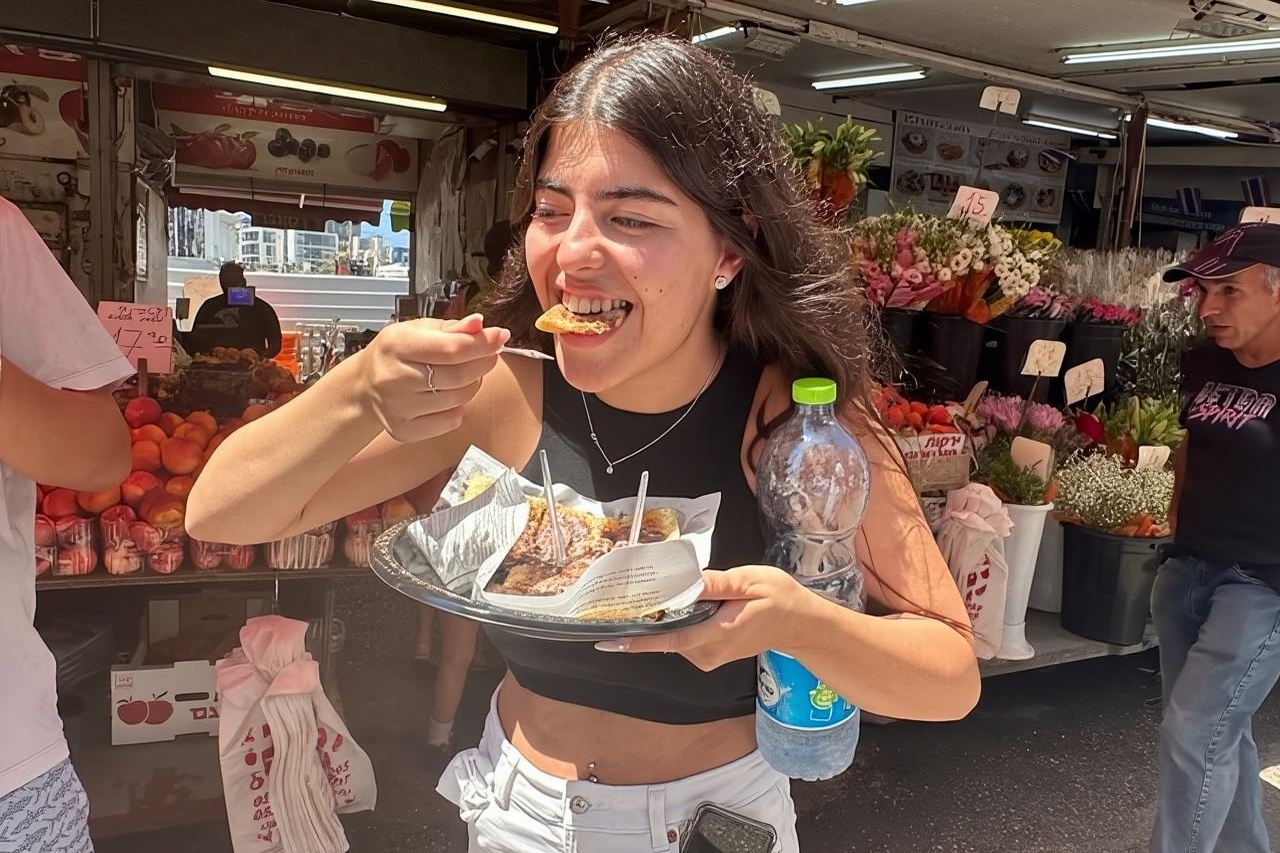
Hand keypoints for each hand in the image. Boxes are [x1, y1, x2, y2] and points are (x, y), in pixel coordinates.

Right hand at [356, 314, 508, 441]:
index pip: (452, 348)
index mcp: (397, 345)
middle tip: (487, 354)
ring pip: (459, 399)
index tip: (500, 336)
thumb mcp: (418, 330)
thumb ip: (453, 328)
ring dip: (471, 385)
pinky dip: (457, 408)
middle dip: (482, 363)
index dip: (483, 343)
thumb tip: (480, 324)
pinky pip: (450, 421)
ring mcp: (398, 407)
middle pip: (459, 375)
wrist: (364, 387)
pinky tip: (447, 396)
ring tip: (462, 374)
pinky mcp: (404, 430)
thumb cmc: (395, 354)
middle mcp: (394, 377)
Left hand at [596, 566, 814, 670]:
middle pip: (667, 637)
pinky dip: (675, 624)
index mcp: (719, 633)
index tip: (609, 640)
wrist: (799, 624)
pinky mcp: (709, 655)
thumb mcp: (750, 581)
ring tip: (651, 594)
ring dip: (662, 619)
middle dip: (645, 620)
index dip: (639, 640)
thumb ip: (716, 584)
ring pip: (674, 638)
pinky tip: (675, 604)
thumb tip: (685, 582)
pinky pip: (683, 639)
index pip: (672, 639)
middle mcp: (710, 651)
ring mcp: (709, 657)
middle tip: (620, 598)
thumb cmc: (778, 598)